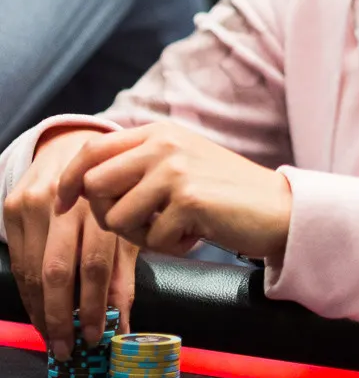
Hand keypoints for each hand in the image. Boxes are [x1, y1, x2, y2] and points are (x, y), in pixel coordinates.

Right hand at [4, 128, 137, 359]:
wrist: (73, 145)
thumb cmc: (111, 190)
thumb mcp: (127, 223)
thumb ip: (123, 273)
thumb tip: (122, 326)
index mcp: (103, 204)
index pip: (95, 265)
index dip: (95, 306)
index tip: (97, 337)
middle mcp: (66, 202)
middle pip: (59, 270)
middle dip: (63, 316)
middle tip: (69, 349)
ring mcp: (35, 203)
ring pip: (33, 270)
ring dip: (43, 310)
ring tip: (54, 338)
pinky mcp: (12, 207)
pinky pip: (19, 261)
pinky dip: (29, 293)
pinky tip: (40, 311)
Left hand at [55, 122, 292, 260]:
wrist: (278, 207)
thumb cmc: (224, 193)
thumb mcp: (179, 163)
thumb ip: (139, 164)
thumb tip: (83, 184)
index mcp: (157, 131)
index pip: (92, 150)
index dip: (68, 180)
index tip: (62, 204)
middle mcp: (163, 143)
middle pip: (94, 187)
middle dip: (107, 216)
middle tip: (142, 225)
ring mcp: (175, 169)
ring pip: (116, 219)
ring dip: (141, 236)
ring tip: (174, 228)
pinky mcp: (188, 199)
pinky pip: (152, 239)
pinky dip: (171, 247)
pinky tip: (196, 234)